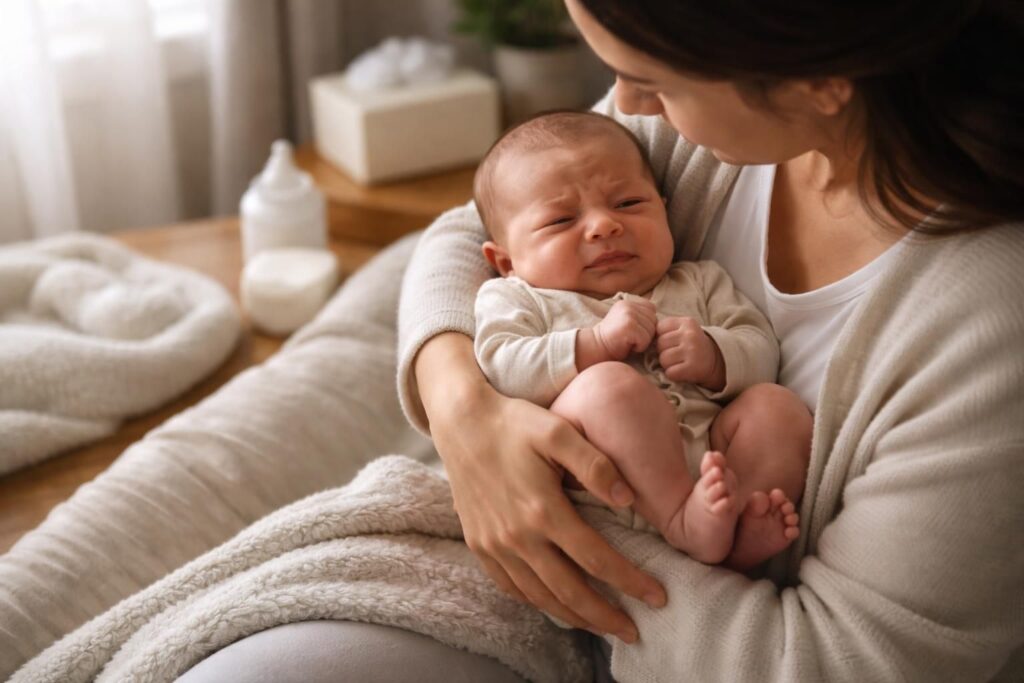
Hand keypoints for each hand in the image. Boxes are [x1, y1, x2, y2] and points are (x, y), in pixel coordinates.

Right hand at [416, 334, 667, 642]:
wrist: (461, 422)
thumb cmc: (514, 423)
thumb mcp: (558, 432)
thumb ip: (596, 465)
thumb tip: (628, 500)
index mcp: (542, 509)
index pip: (596, 559)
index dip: (629, 582)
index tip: (657, 596)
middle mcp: (516, 536)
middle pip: (569, 591)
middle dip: (605, 616)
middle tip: (633, 631)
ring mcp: (494, 545)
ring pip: (540, 597)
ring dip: (574, 617)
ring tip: (601, 626)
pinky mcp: (479, 545)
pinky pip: (511, 588)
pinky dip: (538, 603)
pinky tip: (557, 606)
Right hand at [595, 299, 656, 359]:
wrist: (595, 348)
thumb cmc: (614, 340)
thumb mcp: (628, 322)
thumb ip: (641, 317)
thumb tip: (660, 323)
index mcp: (628, 302)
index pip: (652, 310)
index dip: (647, 323)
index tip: (633, 330)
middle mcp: (628, 305)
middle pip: (654, 321)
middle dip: (646, 333)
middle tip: (630, 338)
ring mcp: (628, 314)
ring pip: (651, 331)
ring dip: (643, 341)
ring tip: (628, 341)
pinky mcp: (628, 325)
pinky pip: (645, 339)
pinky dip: (639, 347)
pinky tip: (627, 345)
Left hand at [655, 316, 724, 388]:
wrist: (715, 361)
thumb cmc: (691, 345)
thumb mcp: (682, 329)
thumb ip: (665, 329)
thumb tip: (642, 336)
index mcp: (686, 322)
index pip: (658, 329)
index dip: (661, 338)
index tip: (672, 342)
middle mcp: (690, 334)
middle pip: (659, 344)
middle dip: (663, 351)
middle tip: (676, 354)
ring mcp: (692, 351)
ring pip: (663, 359)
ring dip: (667, 364)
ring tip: (679, 362)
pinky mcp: (693, 367)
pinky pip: (670, 372)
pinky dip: (673, 374)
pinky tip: (682, 370)